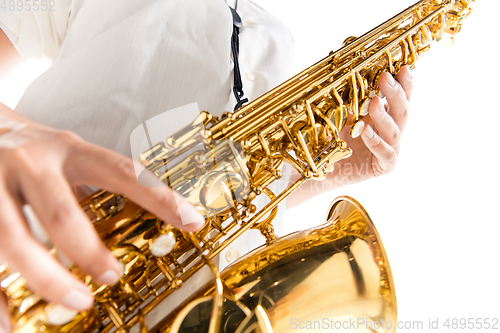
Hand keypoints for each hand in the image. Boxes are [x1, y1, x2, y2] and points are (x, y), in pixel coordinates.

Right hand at [0, 114, 204, 331]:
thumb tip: (131, 227)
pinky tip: (9, 324)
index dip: (160, 197)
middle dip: (88, 251)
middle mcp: (32, 163)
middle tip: (112, 275)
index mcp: (69, 150)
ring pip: (14, 238)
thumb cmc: (33, 150)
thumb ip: (92, 187)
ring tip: (77, 299)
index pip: (123, 172)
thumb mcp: (67, 155)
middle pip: (61, 214)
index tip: (193, 222)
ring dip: (47, 277)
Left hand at [287, 66, 412, 206]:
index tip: (401, 67)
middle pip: (402, 111)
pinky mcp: (384, 167)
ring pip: (396, 131)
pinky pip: (386, 154)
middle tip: (387, 77)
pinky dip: (377, 142)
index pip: (399, 98)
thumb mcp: (338, 116)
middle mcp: (390, 132)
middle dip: (396, 93)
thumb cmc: (333, 142)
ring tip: (375, 102)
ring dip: (385, 115)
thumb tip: (346, 70)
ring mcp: (390, 150)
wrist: (322, 170)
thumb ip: (347, 99)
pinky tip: (367, 131)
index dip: (403, 83)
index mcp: (384, 117)